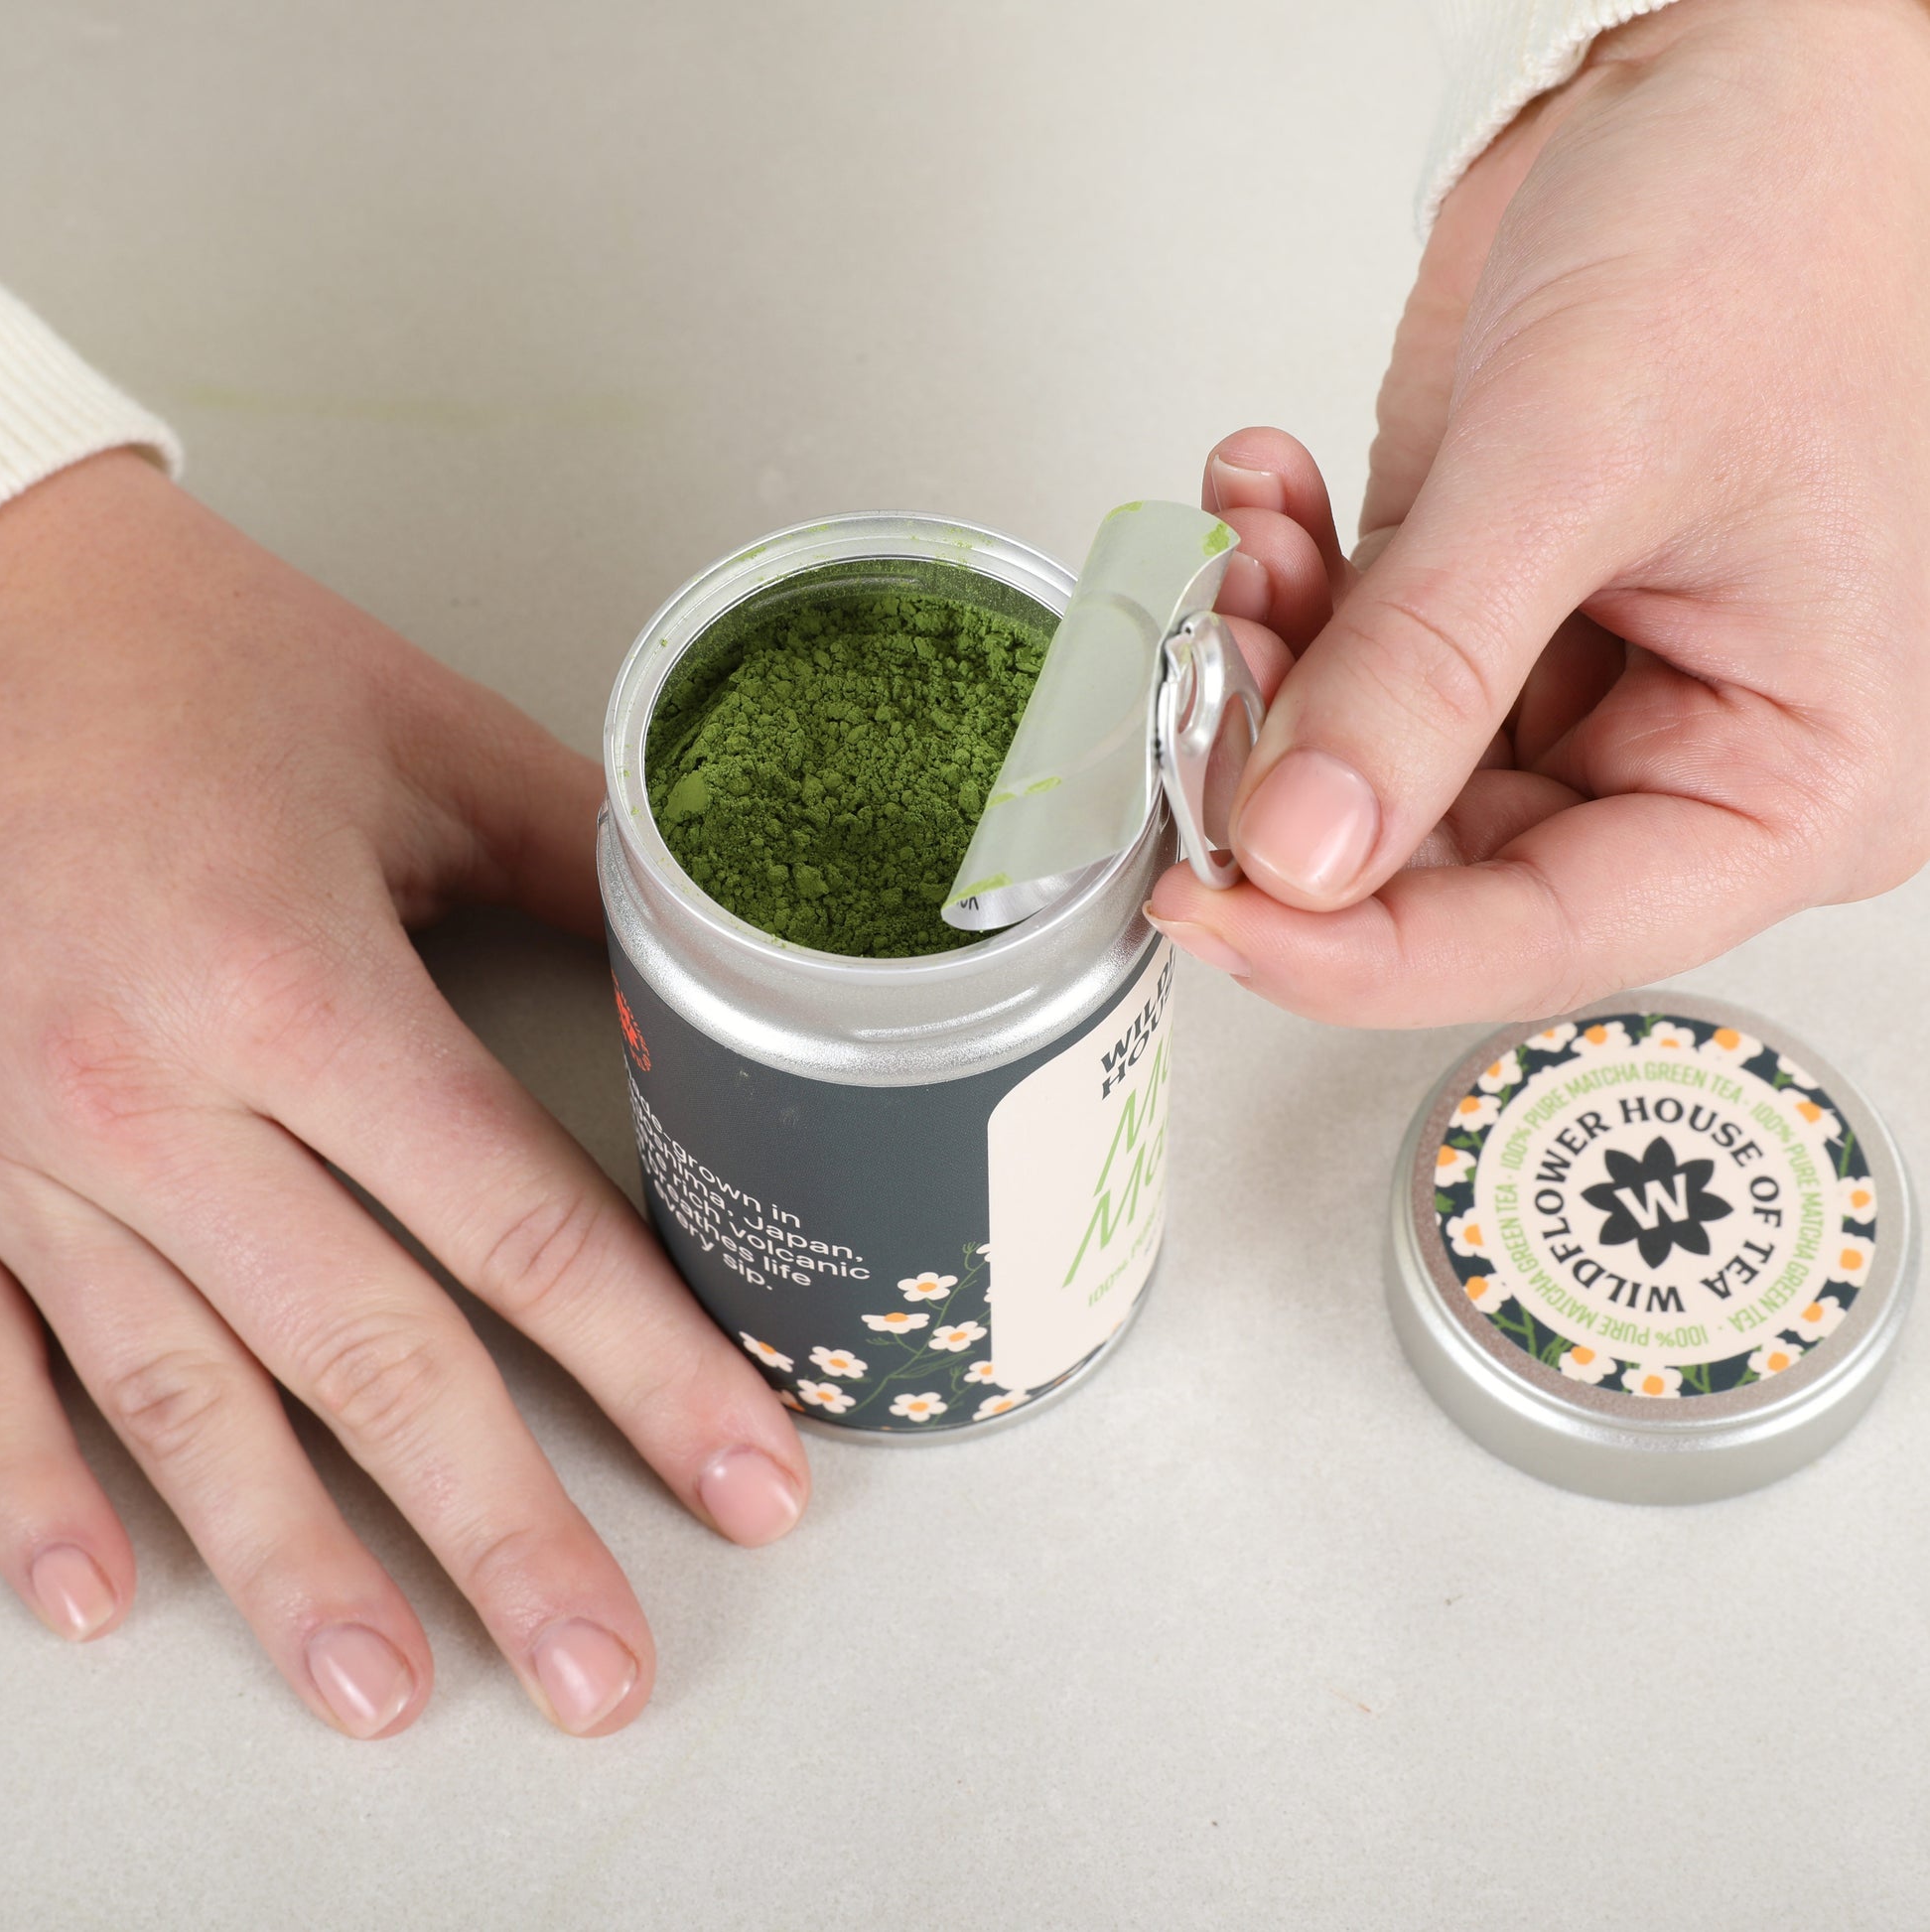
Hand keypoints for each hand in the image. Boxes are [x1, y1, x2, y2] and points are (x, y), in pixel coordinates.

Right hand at [0, 452, 808, 1736]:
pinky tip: (103, 1600)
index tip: (751, 1479)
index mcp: (290, 989)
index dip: (652, 1368)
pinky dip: (37, 1487)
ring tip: (394, 1692)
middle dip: (503, 1529)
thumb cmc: (192, 657)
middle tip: (602, 1669)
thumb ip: (584, 862)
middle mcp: (153, 1102)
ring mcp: (24, 1153)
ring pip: (184, 1401)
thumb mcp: (415, 740)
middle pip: (371, 1359)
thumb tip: (716, 967)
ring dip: (294, 1565)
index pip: (515, 1226)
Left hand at [1152, 0, 1929, 1025]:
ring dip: (1269, 678)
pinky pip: (1353, 666)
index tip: (1216, 912)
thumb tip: (1301, 848)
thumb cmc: (1780, 218)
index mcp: (1792, 775)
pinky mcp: (1487, 615)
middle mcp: (1684, 755)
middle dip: (1289, 786)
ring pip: (1371, 770)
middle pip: (1440, 868)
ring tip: (1236, 560)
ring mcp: (1575, 686)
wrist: (1750, 62)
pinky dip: (1285, 597)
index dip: (1365, 952)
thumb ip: (1429, 668)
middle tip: (1188, 705)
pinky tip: (1263, 503)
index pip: (1549, 936)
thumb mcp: (1585, 456)